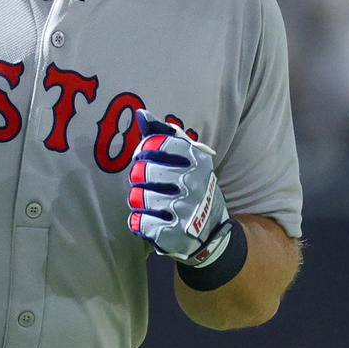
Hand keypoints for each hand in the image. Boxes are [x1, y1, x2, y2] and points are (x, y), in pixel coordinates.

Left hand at [127, 110, 235, 265]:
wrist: (211, 230)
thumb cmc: (191, 186)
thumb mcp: (186, 158)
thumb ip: (163, 135)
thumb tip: (141, 114)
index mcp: (197, 160)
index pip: (155, 144)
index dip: (144, 151)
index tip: (146, 157)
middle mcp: (193, 183)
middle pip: (140, 171)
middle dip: (138, 177)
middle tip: (147, 182)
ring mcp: (183, 209)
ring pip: (137, 197)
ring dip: (138, 200)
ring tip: (150, 202)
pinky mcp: (172, 233)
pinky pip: (139, 221)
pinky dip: (140, 222)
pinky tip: (151, 220)